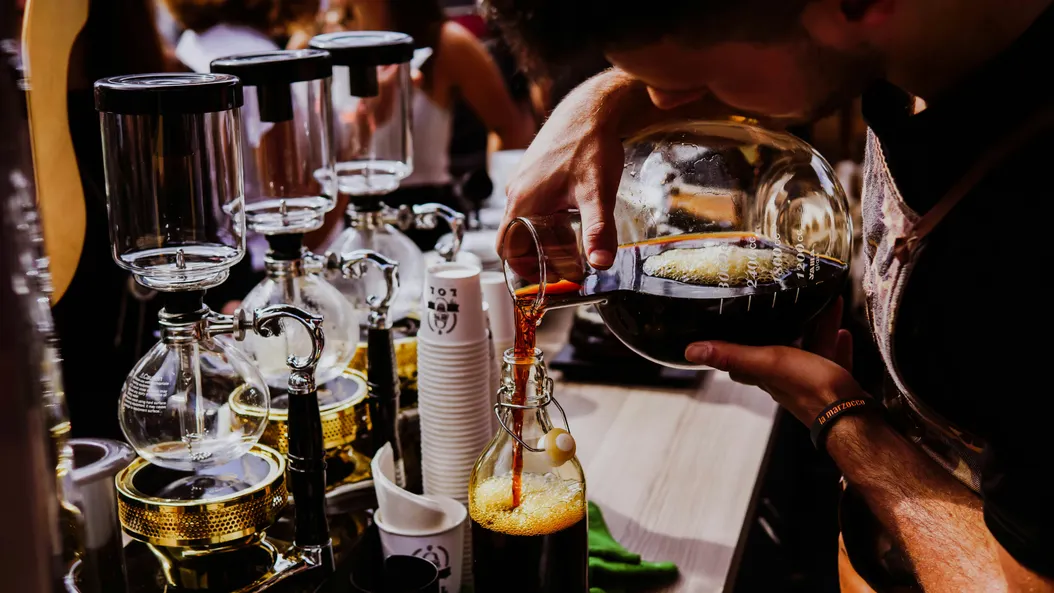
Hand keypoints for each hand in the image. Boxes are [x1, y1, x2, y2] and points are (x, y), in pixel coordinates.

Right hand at [498, 72, 629, 268]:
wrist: (592, 108)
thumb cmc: (590, 145)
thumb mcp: (597, 194)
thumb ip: (598, 231)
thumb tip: (600, 263)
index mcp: (522, 201)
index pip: (507, 248)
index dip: (522, 269)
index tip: (545, 279)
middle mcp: (517, 191)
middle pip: (517, 238)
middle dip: (538, 256)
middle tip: (565, 268)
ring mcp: (524, 180)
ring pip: (526, 221)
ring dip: (545, 238)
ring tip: (573, 246)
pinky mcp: (535, 172)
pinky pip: (533, 205)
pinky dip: (548, 220)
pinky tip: (573, 218)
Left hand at [685, 298, 863, 423]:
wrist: (853, 416)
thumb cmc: (811, 389)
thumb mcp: (768, 362)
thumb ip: (732, 354)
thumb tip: (691, 351)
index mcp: (766, 372)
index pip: (741, 359)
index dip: (734, 343)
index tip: (731, 324)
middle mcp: (787, 378)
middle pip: (780, 348)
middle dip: (784, 326)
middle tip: (787, 304)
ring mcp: (813, 381)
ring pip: (811, 348)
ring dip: (816, 328)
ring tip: (823, 305)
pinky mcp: (836, 384)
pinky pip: (835, 359)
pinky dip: (837, 344)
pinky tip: (843, 331)